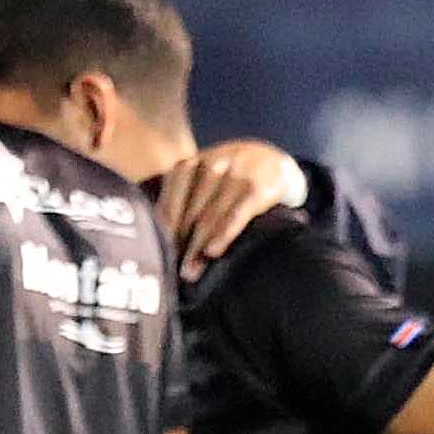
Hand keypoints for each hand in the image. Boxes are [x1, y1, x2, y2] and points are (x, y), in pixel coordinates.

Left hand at [154, 139, 309, 272]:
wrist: (277, 162)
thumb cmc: (231, 181)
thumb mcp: (205, 179)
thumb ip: (181, 200)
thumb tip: (155, 241)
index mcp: (195, 162)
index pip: (172, 192)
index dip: (163, 221)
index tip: (155, 249)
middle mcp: (215, 163)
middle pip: (191, 208)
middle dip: (178, 241)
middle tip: (170, 270)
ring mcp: (240, 173)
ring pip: (211, 214)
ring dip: (197, 245)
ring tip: (190, 271)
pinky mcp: (261, 187)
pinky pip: (238, 214)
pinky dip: (224, 233)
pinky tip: (213, 252)